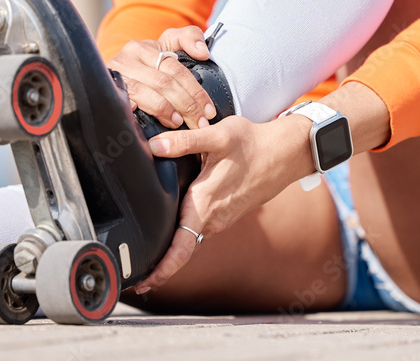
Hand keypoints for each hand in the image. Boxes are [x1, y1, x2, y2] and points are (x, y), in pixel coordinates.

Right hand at [107, 26, 216, 129]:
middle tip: (200, 124)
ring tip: (179, 123)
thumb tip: (203, 53)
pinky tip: (146, 120)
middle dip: (186, 106)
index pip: (175, 70)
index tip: (208, 110)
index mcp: (143, 48)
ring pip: (143, 93)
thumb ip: (189, 38)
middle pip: (162, 83)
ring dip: (164, 110)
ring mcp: (114, 77)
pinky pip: (121, 103)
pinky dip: (133, 110)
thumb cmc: (149, 60)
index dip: (195, 91)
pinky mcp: (106, 92)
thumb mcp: (169, 43)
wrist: (120, 71)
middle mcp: (126, 60)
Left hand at [134, 114, 315, 293]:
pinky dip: (185, 232)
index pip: (181, 250)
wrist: (283, 153)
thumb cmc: (252, 145)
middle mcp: (213, 218)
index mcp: (205, 205)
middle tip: (136, 271)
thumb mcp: (218, 136)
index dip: (161, 270)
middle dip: (159, 260)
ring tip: (149, 252)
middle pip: (181, 248)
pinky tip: (175, 224)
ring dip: (172, 245)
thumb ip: (184, 142)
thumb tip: (155, 145)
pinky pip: (201, 228)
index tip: (143, 283)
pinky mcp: (226, 213)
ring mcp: (221, 219)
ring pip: (190, 238)